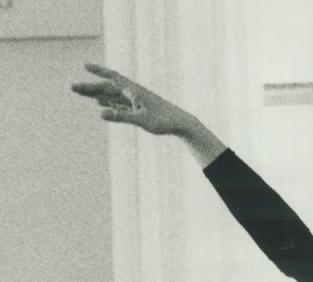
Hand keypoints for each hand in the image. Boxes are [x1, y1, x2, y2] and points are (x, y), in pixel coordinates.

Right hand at [71, 64, 193, 135]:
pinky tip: (99, 104)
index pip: (112, 77)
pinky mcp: (138, 110)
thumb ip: (120, 116)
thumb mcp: (141, 120)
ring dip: (95, 94)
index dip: (98, 71)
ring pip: (111, 96)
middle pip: (107, 88)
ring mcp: (135, 101)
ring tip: (80, 92)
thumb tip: (100, 114)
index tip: (84, 66)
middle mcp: (132, 93)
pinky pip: (118, 104)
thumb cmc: (163, 121)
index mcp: (133, 91)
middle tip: (71, 87)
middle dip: (89, 87)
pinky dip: (108, 103)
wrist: (181, 124)